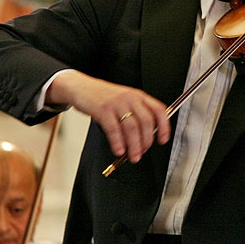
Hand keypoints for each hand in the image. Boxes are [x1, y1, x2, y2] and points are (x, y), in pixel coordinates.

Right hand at [46, 71, 169, 162]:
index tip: (162, 140)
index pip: (159, 110)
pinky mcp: (103, 109)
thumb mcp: (124, 100)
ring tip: (132, 156)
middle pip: (146, 122)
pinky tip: (118, 150)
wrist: (80, 86)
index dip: (164, 126)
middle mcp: (130, 98)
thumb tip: (145, 138)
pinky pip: (113, 129)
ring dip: (134, 146)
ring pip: (132, 128)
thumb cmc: (103, 97)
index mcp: (138, 96)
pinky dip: (117, 142)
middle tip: (142, 153)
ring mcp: (117, 103)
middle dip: (146, 141)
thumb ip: (136, 115)